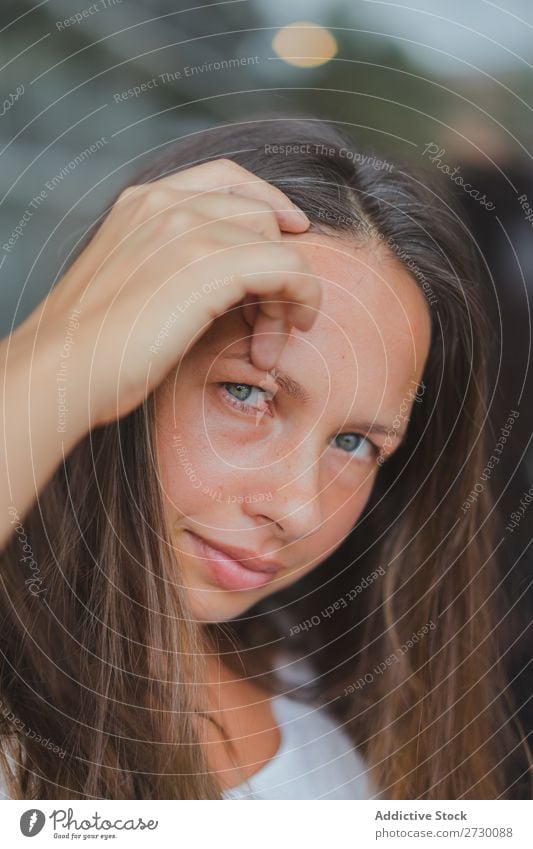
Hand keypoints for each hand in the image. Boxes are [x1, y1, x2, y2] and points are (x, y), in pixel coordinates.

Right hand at [35, 158, 321, 430]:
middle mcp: (166, 204)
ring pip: (276, 245)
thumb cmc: (94, 346)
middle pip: (259, 217)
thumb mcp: (134, 283)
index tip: (293, 230)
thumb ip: (175, 263)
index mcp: (143, 202)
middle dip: (277, 267)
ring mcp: (187, 229)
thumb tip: (233, 281)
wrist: (63, 370)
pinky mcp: (210, 264)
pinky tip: (295, 325)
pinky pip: (289, 267)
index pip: (227, 178)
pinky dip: (303, 295)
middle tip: (273, 323)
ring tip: (271, 341)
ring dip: (287, 294)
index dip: (269, 200)